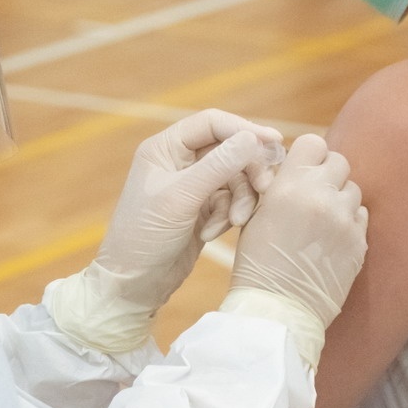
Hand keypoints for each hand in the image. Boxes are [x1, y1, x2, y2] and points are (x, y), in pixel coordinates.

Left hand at [46, 109, 282, 352]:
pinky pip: (230, 200)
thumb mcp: (181, 198)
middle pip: (229, 149)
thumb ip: (218, 166)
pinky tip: (213, 234)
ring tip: (235, 220)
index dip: (244, 129)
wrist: (134, 284)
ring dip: (240, 198)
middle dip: (247, 170)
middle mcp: (179, 161)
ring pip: (234, 177)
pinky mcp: (202, 208)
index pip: (212, 123)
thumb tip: (252, 138)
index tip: (274, 143)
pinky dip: (228, 215)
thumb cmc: (144, 237)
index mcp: (165, 148)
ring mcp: (191, 186)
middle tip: (264, 188)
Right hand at [220, 134, 367, 368]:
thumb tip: (296, 168)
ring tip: (322, 221)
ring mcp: (344, 220)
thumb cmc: (257, 263)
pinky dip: (349, 222)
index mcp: (288, 186)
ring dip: (340, 198)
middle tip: (313, 194)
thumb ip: (279, 186)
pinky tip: (331, 239)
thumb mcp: (255, 214)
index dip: (308, 155)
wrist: (278, 310)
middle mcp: (321, 196)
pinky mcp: (360, 242)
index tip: (302, 170)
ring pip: (353, 189)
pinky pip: (361, 216)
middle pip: (339, 161)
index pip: (314, 143)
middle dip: (327, 174)